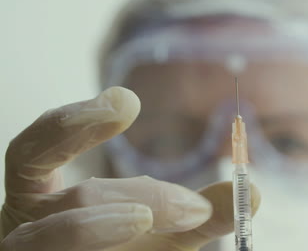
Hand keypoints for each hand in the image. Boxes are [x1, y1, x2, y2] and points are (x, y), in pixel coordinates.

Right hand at [0, 87, 260, 250]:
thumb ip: (200, 214)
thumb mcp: (166, 235)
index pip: (35, 151)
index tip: (127, 101)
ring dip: (108, 224)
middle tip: (194, 208)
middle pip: (76, 196)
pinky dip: (91, 235)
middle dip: (143, 196)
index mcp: (47, 200)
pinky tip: (130, 225)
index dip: (73, 123)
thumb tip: (251, 191)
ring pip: (58, 231)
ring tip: (157, 219)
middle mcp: (28, 223)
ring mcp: (27, 250)